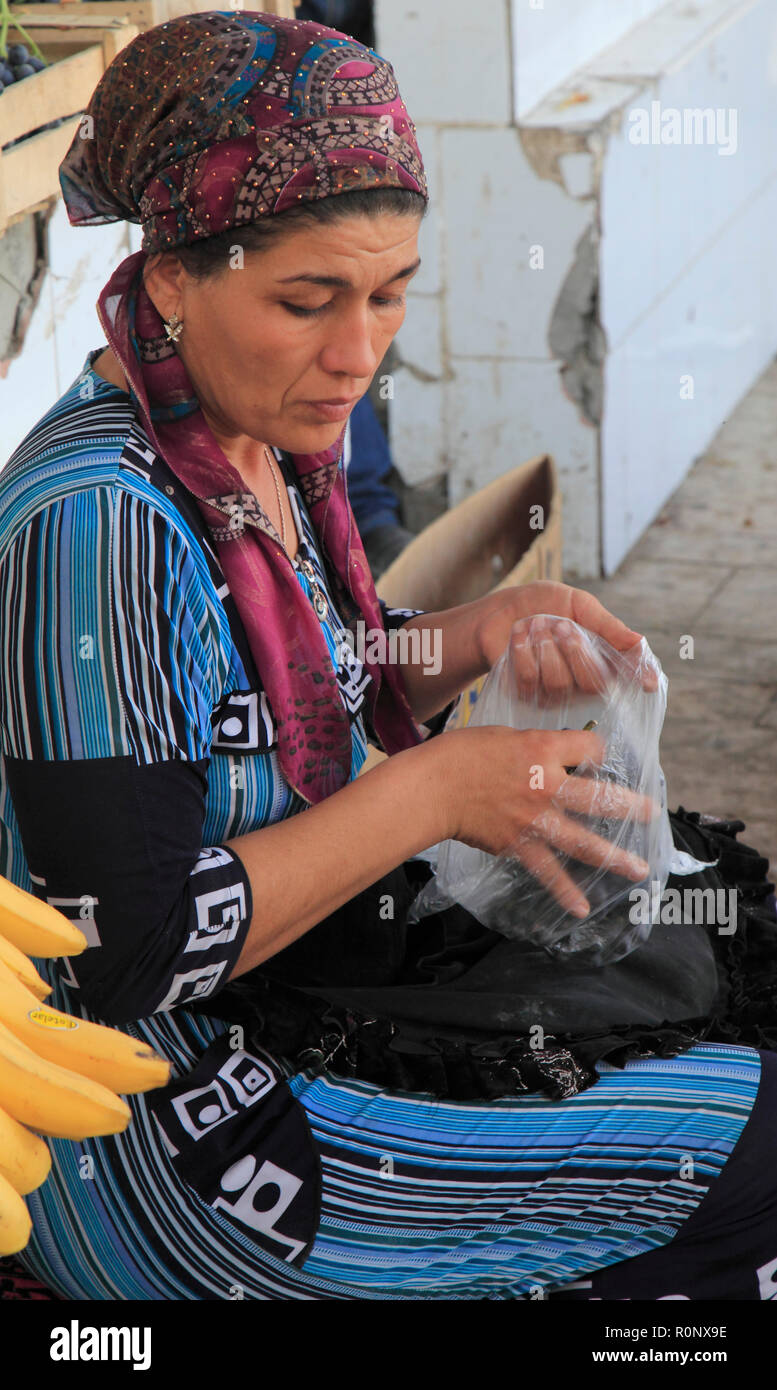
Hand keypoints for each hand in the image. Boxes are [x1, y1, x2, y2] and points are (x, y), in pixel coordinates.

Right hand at [434, 724, 657, 918]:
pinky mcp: (519, 844)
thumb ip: (533, 747)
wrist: (433, 787)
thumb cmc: (460, 754)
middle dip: (630, 806)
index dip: (597, 750)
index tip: (596, 756)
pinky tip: (582, 908)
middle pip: (600, 796)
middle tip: (651, 813)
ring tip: (639, 870)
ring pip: (585, 840)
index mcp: (543, 750)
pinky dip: (564, 892)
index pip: (590, 747)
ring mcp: (535, 819)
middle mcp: (547, 785)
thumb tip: (551, 756)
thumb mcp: (504, 734)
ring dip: (615, 857)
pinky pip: (548, 872)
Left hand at [477, 582, 659, 701]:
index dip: (640, 678)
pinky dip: (523, 650)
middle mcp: (583, 682)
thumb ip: (607, 626)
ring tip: (536, 624)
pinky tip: (519, 634)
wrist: (500, 609)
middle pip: (594, 684)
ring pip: (559, 683)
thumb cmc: (544, 604)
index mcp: (603, 659)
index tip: (648, 681)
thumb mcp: (579, 605)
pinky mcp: (527, 695)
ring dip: (545, 647)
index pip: (629, 676)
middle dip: (576, 650)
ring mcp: (556, 692)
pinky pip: (530, 679)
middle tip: (561, 625)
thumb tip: (640, 643)